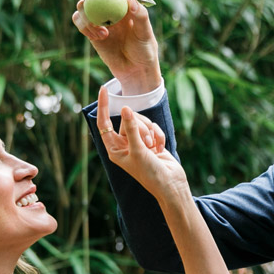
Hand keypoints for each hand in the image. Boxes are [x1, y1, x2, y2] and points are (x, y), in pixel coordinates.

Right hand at [72, 0, 161, 93]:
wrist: (134, 70)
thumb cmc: (144, 50)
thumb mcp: (145, 33)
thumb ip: (140, 16)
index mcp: (123, 4)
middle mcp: (109, 9)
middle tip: (93, 9)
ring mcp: (99, 20)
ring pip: (82, 7)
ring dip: (86, 16)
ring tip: (102, 33)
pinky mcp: (91, 32)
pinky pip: (80, 22)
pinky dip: (83, 26)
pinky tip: (97, 37)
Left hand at [96, 86, 188, 200]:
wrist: (170, 184)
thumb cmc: (150, 173)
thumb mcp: (138, 150)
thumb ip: (131, 128)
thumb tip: (125, 108)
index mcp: (114, 149)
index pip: (104, 123)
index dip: (103, 107)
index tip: (104, 90)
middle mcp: (124, 144)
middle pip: (127, 120)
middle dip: (139, 127)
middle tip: (146, 143)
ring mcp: (138, 142)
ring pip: (141, 122)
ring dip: (150, 132)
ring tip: (153, 147)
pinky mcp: (152, 141)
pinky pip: (153, 127)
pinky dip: (158, 135)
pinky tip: (160, 148)